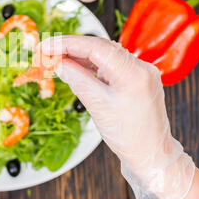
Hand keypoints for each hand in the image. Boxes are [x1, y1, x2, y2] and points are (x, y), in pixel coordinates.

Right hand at [40, 35, 194, 198]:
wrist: (151, 155)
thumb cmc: (129, 137)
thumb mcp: (97, 106)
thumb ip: (76, 79)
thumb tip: (58, 63)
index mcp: (134, 73)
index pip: (95, 47)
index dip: (67, 43)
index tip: (47, 46)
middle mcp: (141, 67)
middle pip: (99, 47)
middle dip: (71, 47)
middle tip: (46, 51)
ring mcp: (140, 71)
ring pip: (103, 54)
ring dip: (79, 55)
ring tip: (55, 58)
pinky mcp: (135, 78)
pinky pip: (109, 64)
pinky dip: (89, 64)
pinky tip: (74, 66)